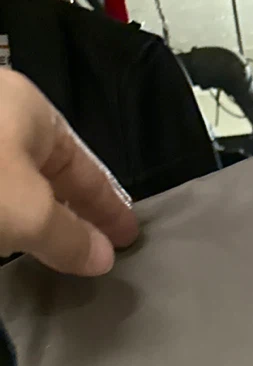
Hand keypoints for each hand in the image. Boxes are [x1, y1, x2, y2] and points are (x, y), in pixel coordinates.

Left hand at [0, 69, 138, 274]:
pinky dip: (9, 215)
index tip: (127, 237)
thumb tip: (103, 258)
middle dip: (76, 211)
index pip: (86, 165)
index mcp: (31, 108)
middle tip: (98, 249)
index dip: (111, 205)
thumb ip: (71, 238)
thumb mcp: (31, 211)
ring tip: (56, 253)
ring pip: (19, 182)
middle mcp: (3, 114)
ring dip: (39, 218)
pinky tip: (13, 239)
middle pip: (52, 172)